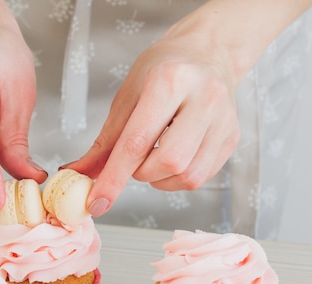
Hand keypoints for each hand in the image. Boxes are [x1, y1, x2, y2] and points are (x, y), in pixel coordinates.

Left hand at [68, 31, 239, 215]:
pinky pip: (202, 177)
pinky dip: (178, 178)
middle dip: (142, 173)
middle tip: (135, 159)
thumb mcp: (128, 97)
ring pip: (188, 176)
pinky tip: (172, 157)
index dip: (114, 179)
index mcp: (169, 81)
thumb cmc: (163, 71)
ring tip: (155, 156)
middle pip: (169, 162)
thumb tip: (79, 174)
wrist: (207, 52)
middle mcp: (203, 98)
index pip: (137, 142)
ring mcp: (224, 119)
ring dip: (161, 180)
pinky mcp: (233, 137)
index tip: (97, 203)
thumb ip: (105, 141)